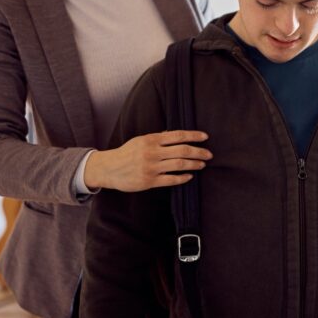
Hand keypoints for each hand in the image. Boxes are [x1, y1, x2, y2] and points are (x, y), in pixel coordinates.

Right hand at [84, 131, 211, 191]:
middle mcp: (152, 152)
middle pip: (182, 150)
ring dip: (194, 164)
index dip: (193, 135)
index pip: (178, 135)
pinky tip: (189, 176)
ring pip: (179, 165)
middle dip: (199, 152)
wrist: (108, 169)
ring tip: (202, 164)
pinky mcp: (149, 181)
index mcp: (151, 139)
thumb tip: (176, 135)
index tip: (205, 137)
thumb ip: (158, 138)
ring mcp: (151, 167)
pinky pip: (171, 179)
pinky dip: (183, 178)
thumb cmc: (127, 153)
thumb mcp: (141, 140)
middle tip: (209, 154)